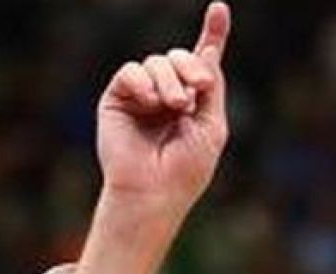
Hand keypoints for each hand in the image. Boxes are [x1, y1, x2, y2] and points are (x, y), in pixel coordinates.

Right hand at [73, 3, 232, 273]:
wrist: (154, 192)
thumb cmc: (185, 169)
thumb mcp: (211, 125)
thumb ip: (210, 86)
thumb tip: (207, 50)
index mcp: (192, 101)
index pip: (201, 60)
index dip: (212, 33)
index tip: (219, 7)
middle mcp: (166, 94)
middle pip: (179, 56)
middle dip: (191, 67)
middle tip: (199, 89)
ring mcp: (141, 96)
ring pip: (156, 62)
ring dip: (170, 81)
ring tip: (174, 107)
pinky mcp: (116, 99)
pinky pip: (130, 72)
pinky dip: (144, 84)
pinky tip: (152, 104)